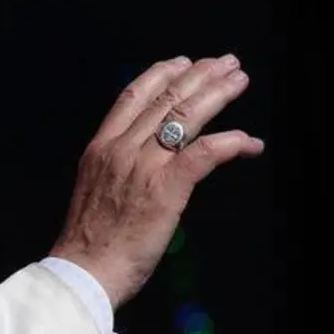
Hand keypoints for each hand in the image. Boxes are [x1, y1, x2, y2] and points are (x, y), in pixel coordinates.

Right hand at [49, 54, 263, 308]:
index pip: (132, 97)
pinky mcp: (166, 188)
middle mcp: (120, 149)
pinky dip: (231, 142)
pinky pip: (205, 153)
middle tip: (225, 63)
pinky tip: (249, 142)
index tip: (183, 63)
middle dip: (199, 76)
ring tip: (239, 81)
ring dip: (218, 94)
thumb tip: (141, 165)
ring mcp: (143, 166)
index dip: (160, 74)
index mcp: (99, 149)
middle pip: (165, 100)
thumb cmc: (89, 244)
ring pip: (186, 116)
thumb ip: (116, 170)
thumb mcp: (93, 192)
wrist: (84, 271)